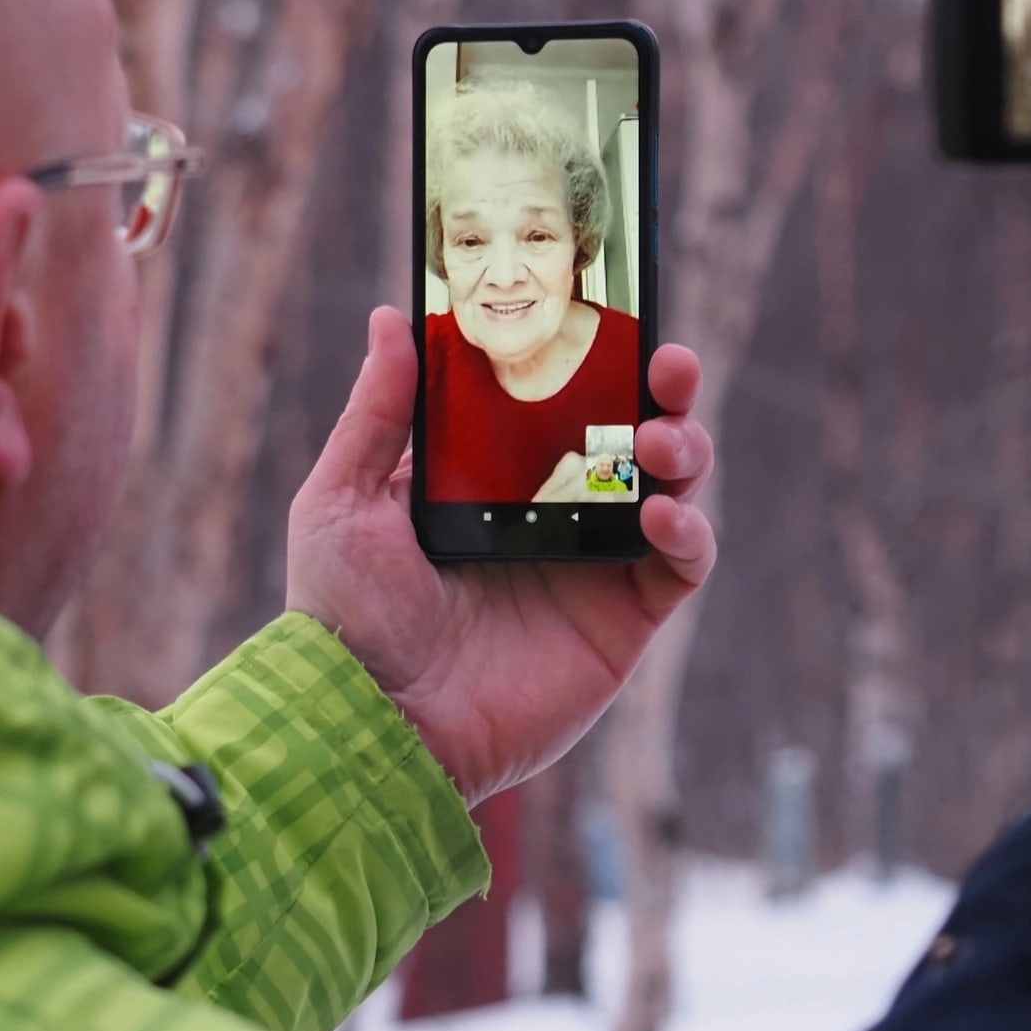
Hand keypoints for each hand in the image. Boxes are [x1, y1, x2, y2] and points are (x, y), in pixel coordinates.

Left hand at [285, 306, 717, 805]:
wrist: (377, 724)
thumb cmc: (345, 617)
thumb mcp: (342, 500)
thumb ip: (378, 411)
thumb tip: (392, 316)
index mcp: (488, 473)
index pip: (554, 396)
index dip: (590, 352)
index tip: (608, 305)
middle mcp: (547, 510)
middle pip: (628, 430)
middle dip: (661, 387)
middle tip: (668, 361)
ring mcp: (590, 564)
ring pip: (670, 484)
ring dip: (684, 446)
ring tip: (660, 438)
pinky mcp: (622, 620)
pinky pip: (680, 564)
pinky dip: (688, 530)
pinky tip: (657, 512)